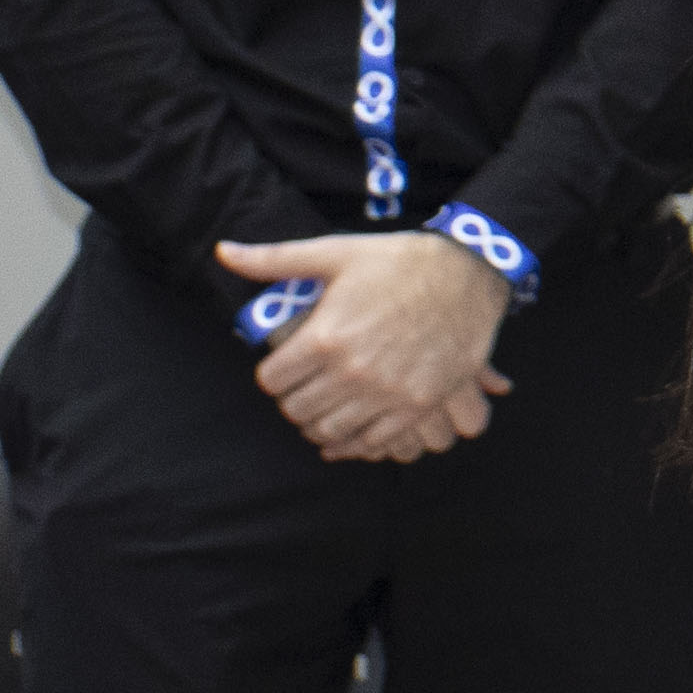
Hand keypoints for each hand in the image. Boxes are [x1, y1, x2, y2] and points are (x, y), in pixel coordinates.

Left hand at [224, 232, 514, 464]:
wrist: (470, 271)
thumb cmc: (399, 260)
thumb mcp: (335, 253)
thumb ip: (274, 259)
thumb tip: (222, 252)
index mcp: (325, 337)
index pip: (271, 381)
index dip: (274, 375)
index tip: (287, 368)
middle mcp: (352, 371)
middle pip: (297, 410)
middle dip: (295, 399)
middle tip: (307, 387)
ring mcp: (386, 392)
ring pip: (329, 430)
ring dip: (322, 422)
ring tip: (329, 406)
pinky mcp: (418, 404)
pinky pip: (372, 440)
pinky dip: (357, 440)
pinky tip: (355, 425)